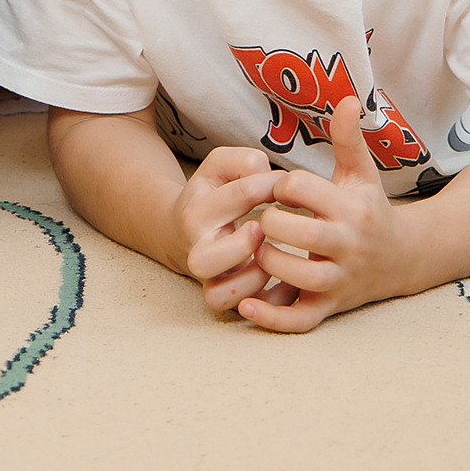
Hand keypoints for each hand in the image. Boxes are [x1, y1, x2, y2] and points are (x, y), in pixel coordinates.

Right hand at [170, 146, 282, 313]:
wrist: (185, 230)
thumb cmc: (214, 195)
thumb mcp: (220, 166)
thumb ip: (242, 160)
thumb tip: (265, 174)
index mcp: (197, 211)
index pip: (241, 194)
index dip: (272, 184)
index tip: (283, 184)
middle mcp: (197, 249)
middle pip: (203, 261)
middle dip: (241, 246)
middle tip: (262, 231)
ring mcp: (209, 277)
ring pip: (219, 295)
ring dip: (252, 278)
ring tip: (270, 259)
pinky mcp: (223, 295)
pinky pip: (237, 310)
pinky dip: (264, 302)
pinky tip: (284, 282)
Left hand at [242, 99, 406, 332]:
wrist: (403, 260)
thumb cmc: (368, 210)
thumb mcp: (361, 174)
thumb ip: (348, 138)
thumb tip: (348, 97)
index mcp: (349, 209)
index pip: (300, 188)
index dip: (281, 185)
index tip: (280, 190)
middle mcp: (346, 246)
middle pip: (297, 232)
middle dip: (270, 223)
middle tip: (263, 221)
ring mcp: (338, 280)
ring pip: (297, 275)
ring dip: (268, 263)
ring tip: (258, 250)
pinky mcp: (329, 307)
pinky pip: (299, 320)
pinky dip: (271, 318)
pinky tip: (244, 305)